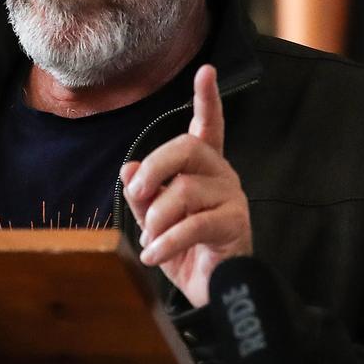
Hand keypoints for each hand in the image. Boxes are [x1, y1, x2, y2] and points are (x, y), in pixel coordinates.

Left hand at [120, 64, 251, 307]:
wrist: (210, 291)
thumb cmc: (183, 249)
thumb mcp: (153, 220)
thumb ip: (142, 194)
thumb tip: (128, 168)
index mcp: (203, 167)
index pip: (208, 126)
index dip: (207, 99)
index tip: (207, 71)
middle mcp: (221, 174)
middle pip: (186, 149)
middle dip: (153, 169)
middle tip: (136, 195)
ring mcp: (231, 197)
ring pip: (184, 191)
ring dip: (155, 219)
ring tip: (149, 240)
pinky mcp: (235, 224)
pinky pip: (192, 225)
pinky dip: (164, 242)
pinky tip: (152, 256)